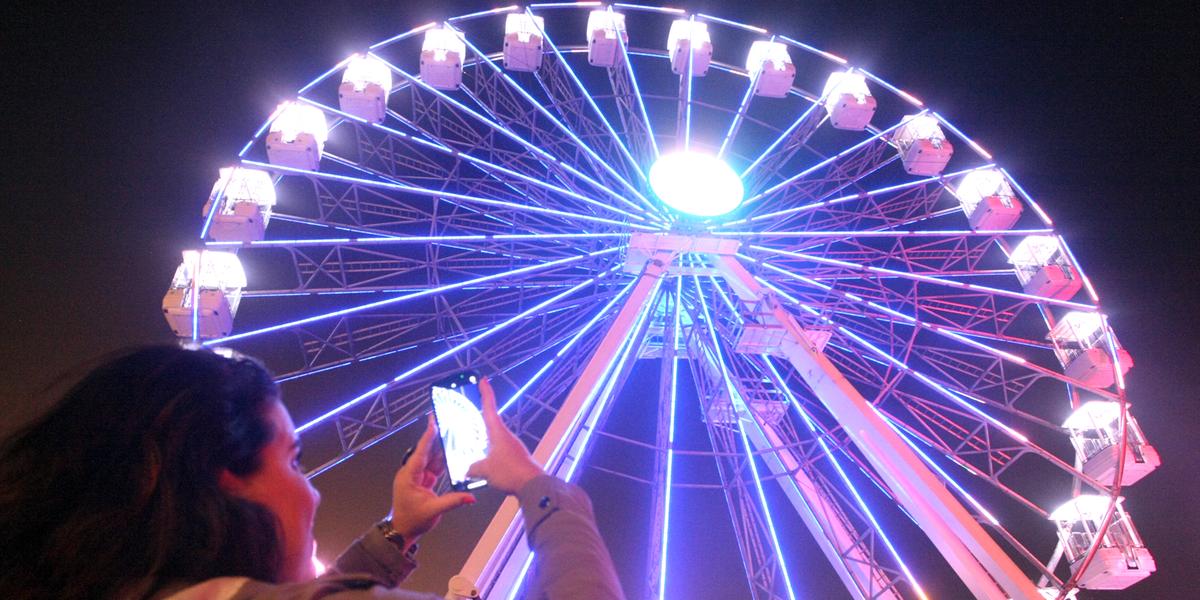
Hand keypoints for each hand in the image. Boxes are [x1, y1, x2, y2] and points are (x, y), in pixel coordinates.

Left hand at [388, 414, 475, 545]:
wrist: (402, 530)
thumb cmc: (412, 520)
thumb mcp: (433, 511)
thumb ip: (452, 501)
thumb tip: (471, 497)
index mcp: (409, 476)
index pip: (420, 453)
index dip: (428, 438)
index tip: (434, 422)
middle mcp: (412, 473)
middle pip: (426, 452)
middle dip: (436, 438)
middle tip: (447, 423)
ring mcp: (417, 476)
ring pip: (431, 458)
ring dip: (441, 448)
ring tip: (452, 434)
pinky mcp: (423, 481)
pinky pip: (434, 467)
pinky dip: (443, 461)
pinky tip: (452, 453)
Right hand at [466, 377, 543, 493]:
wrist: (533, 486)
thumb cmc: (510, 472)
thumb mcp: (484, 470)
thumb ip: (472, 468)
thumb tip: (467, 469)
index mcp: (498, 432)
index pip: (490, 407)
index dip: (485, 392)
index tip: (483, 380)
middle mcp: (506, 436)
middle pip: (491, 423)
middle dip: (481, 419)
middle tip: (471, 414)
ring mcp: (512, 447)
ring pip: (494, 440)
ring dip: (485, 441)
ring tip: (473, 447)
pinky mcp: (516, 459)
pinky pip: (499, 453)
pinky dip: (491, 456)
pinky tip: (485, 466)